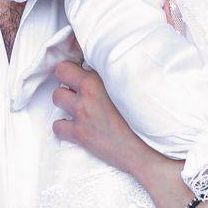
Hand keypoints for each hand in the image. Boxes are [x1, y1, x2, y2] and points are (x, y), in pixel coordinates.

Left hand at [51, 61, 161, 176]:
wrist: (149, 148)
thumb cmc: (146, 117)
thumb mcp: (132, 86)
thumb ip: (114, 74)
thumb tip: (105, 66)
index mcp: (102, 77)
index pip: (75, 58)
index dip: (76, 65)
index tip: (80, 69)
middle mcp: (89, 91)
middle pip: (61, 72)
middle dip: (67, 78)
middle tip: (78, 87)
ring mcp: (82, 112)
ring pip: (57, 96)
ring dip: (66, 100)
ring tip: (79, 106)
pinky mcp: (80, 134)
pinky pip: (57, 126)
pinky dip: (64, 126)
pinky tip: (77, 126)